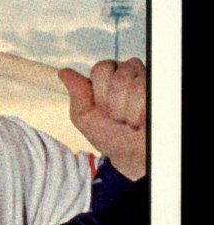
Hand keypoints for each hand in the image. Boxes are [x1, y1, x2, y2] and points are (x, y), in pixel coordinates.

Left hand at [58, 58, 145, 180]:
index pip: (101, 68)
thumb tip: (64, 73)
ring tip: (131, 120)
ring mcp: (147, 80)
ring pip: (129, 84)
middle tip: (118, 117)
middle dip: (112, 103)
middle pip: (115, 75)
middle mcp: (131, 73)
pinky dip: (138, 112)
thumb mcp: (86, 118)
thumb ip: (77, 96)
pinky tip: (142, 119)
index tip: (103, 110)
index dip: (99, 93)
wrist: (133, 156)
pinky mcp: (160, 89)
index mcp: (112, 76)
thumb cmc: (111, 136)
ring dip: (126, 111)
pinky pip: (144, 91)